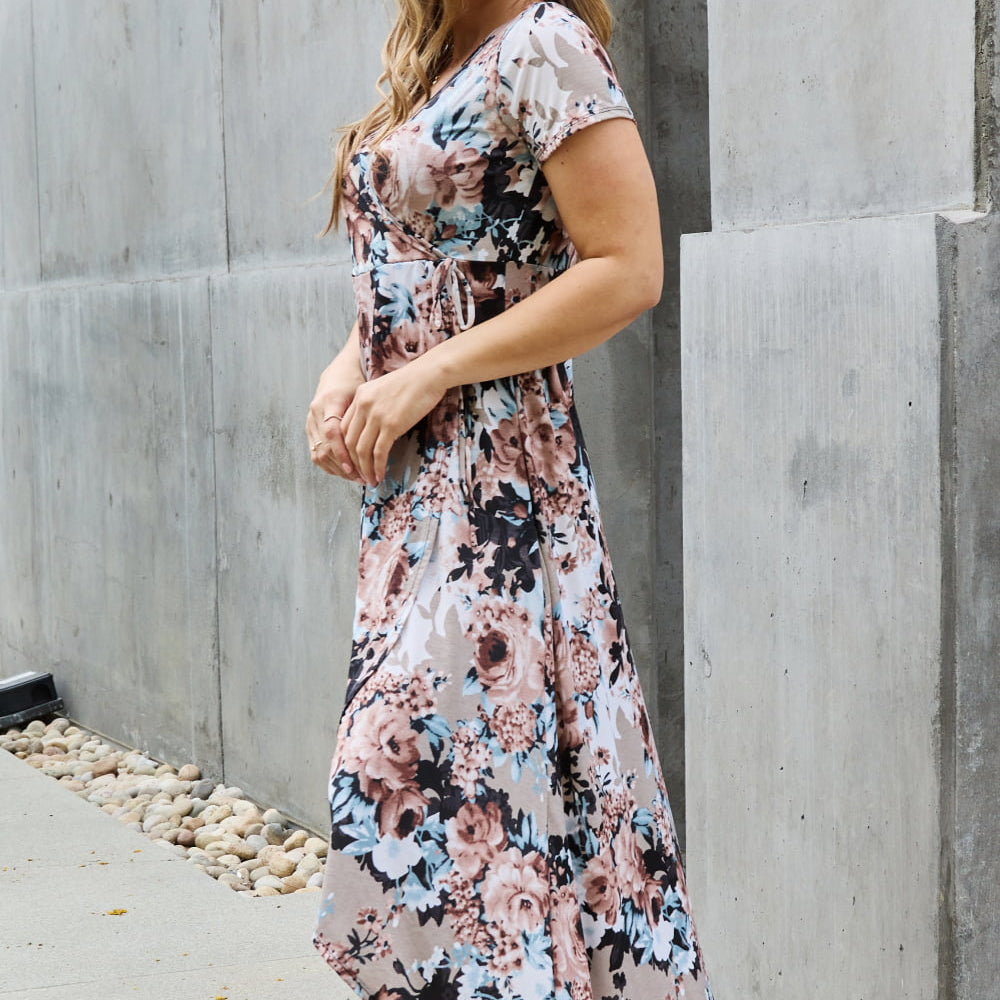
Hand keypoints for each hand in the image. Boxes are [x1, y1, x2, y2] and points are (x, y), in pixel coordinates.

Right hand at [306, 358, 365, 481]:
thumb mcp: (362, 393)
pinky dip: (331, 465)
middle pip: (324, 448)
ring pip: (319, 454)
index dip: (341, 451)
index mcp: (328, 401)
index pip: (331, 432)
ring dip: (338, 469)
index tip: (353, 467)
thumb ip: (364, 413)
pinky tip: (346, 472)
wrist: (338, 373)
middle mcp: (315, 413)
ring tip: (357, 478)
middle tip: (362, 477)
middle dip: (343, 466)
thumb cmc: (354, 383)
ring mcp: (310, 422)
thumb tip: (380, 437)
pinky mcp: (310, 429)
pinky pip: (316, 453)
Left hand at [340, 360, 445, 484]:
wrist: (429, 374)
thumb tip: (375, 429)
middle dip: (353, 463)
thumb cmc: (413, 382)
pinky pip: (379, 452)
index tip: (352, 461)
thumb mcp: (385, 390)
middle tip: (359, 475)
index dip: (346, 448)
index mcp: (360, 396)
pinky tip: (380, 474)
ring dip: (365, 469)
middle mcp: (363, 406)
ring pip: (361, 450)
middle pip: (349, 441)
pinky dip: (377, 467)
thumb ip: (374, 406)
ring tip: (370, 480)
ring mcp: (376, 416)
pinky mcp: (391, 425)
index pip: (344, 428)